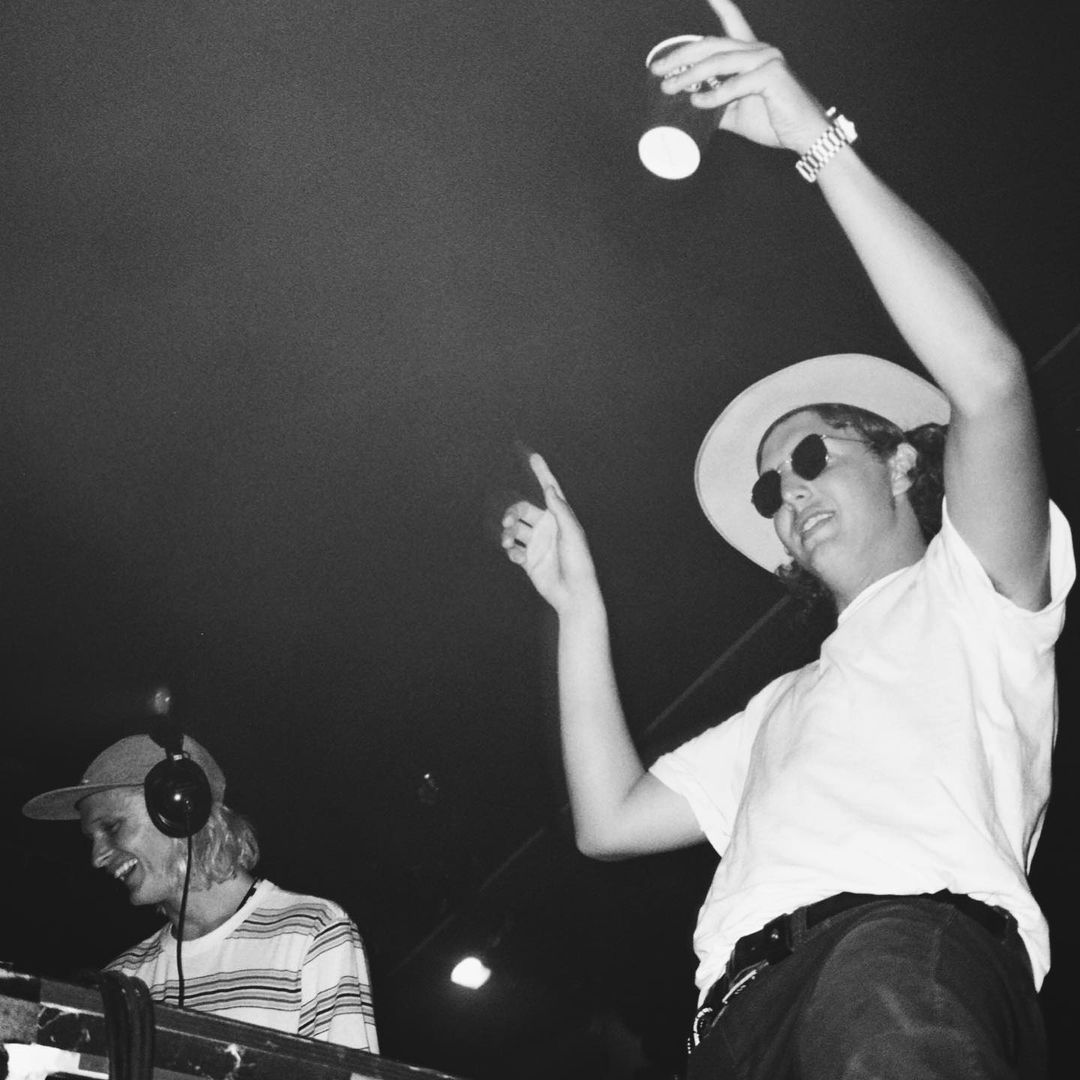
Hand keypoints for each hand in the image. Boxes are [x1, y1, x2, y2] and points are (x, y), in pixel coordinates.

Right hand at [500, 454, 601, 614]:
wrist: (573, 593)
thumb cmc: (578, 562)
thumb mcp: (572, 533)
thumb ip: (560, 510)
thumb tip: (549, 488)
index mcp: (560, 518)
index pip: (550, 490)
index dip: (542, 473)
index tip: (534, 456)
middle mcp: (547, 528)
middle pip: (522, 510)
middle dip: (512, 513)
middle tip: (508, 521)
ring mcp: (537, 543)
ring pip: (515, 529)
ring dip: (508, 533)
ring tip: (509, 543)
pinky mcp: (529, 560)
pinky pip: (514, 549)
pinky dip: (511, 550)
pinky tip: (517, 556)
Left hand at [650, 0, 828, 154]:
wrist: (804, 136)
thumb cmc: (774, 122)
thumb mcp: (735, 113)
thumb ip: (715, 104)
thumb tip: (688, 105)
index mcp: (751, 54)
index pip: (733, 22)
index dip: (721, 5)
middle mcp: (759, 50)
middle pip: (712, 45)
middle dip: (681, 56)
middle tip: (657, 69)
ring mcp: (766, 59)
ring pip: (719, 62)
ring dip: (690, 76)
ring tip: (669, 88)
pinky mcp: (772, 75)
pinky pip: (734, 84)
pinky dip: (713, 96)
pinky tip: (697, 103)